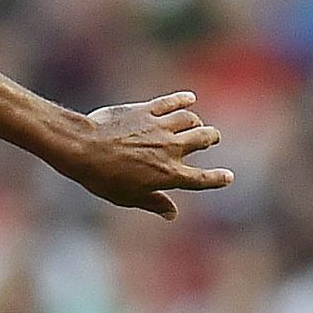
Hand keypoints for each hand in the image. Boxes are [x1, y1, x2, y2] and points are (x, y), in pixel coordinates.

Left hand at [60, 93, 234, 218]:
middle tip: (211, 138)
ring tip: (194, 123)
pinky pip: (172, 102)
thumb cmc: (103, 178)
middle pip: (203, 139)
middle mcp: (170, 148)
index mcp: (168, 174)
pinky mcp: (146, 110)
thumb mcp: (128, 197)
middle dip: (211, 138)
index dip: (217, 179)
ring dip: (195, 121)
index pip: (201, 178)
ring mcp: (159, 127)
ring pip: (190, 119)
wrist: (84, 148)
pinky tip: (190, 99)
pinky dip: (183, 99)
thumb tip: (172, 214)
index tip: (228, 177)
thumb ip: (154, 203)